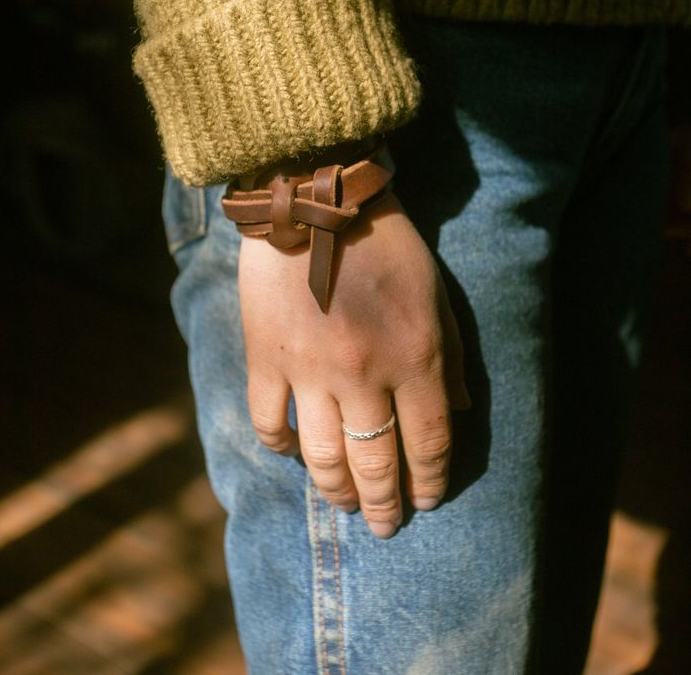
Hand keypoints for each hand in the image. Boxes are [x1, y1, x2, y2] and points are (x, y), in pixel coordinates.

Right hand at [238, 192, 468, 537]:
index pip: (430, 443)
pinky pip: (269, 423)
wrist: (316, 200)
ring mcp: (310, 371)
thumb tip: (459, 413)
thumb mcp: (436, 294)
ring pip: (323, 458)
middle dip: (385, 506)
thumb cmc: (386, 243)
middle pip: (378, 464)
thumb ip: (452, 358)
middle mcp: (365, 376)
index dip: (432, 481)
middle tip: (384, 527)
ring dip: (336, 491)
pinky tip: (291, 453)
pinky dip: (280, 447)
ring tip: (344, 504)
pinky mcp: (266, 359)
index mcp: (415, 358)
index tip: (428, 500)